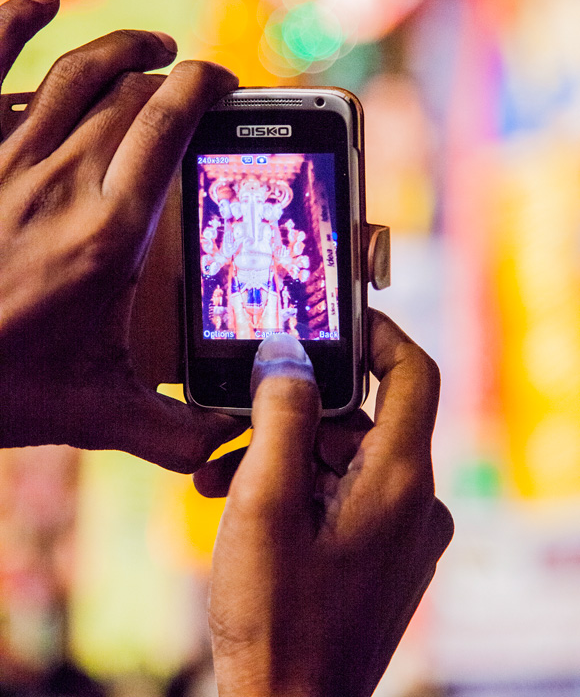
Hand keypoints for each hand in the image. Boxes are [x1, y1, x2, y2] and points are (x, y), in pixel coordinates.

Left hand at [0, 0, 245, 470]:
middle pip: (132, 93)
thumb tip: (235, 444)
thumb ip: (173, 430)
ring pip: (76, 70)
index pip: (170, 127)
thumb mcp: (92, 414)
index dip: (206, 90)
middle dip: (173, 74)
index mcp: (105, 234)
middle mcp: (60, 180)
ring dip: (121, 46)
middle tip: (196, 80)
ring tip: (150, 46)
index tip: (227, 84)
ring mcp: (4, 155)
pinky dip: (16, 18)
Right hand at [197, 310, 452, 696]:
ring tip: (218, 470)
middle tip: (235, 413)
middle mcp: (416, 502)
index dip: (378, 334)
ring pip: (347, 457)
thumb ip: (280, 418)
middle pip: (365, 417)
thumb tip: (289, 355)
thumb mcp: (264, 503)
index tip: (333, 318)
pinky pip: (348, 495)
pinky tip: (244, 500)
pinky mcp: (385, 555)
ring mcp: (404, 533)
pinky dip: (301, 487)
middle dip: (298, 409)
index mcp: (399, 481)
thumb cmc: (274, 619)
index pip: (414, 373)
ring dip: (287, 453)